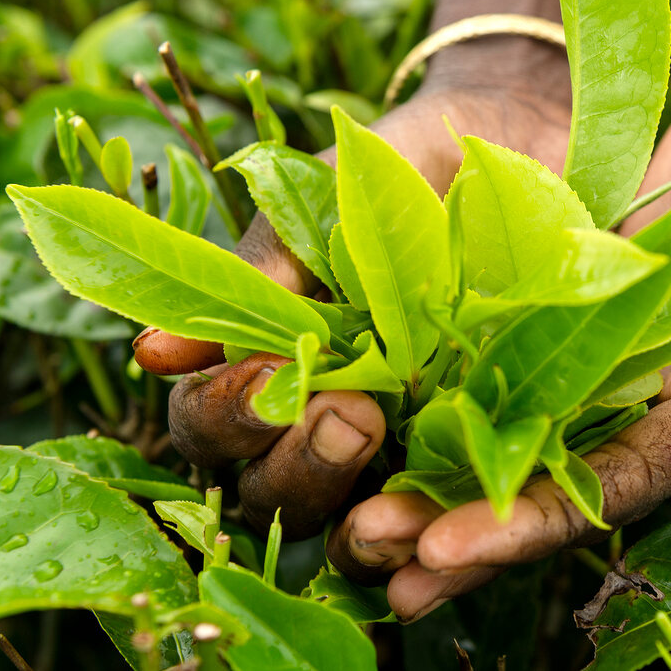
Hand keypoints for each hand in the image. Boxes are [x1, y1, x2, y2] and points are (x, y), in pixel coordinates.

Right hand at [133, 76, 572, 537]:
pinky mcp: (481, 458)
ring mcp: (404, 449)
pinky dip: (443, 530)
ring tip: (386, 440)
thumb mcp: (322, 202)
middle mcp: (328, 424)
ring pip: (350, 526)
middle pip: (275, 495)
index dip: (225, 419)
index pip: (216, 430)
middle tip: (348, 408)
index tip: (264, 377)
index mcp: (273, 370)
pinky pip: (454, 516)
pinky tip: (446, 527)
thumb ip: (255, 275)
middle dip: (298, 463)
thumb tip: (155, 353)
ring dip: (356, 508)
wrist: (515, 141)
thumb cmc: (402, 168)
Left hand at [324, 61, 670, 620]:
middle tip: (374, 549)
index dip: (539, 520)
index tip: (452, 545)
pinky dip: (425, 376)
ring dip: (427, 468)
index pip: (620, 483)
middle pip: (543, 475)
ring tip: (346, 515)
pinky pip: (480, 344)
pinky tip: (353, 402)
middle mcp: (639, 393)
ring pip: (500, 423)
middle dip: (462, 519)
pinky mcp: (544, 295)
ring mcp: (586, 345)